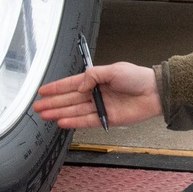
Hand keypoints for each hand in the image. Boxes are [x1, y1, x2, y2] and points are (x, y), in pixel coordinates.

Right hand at [33, 60, 161, 129]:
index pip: (71, 84)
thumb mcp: (113, 70)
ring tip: (45, 115)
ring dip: (60, 113)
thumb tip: (79, 85)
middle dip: (53, 102)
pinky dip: (74, 122)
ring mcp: (100, 106)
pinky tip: (62, 121)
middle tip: (38, 106)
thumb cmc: (138, 78)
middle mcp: (96, 93)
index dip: (56, 88)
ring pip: (75, 111)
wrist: (154, 92)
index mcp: (96, 79)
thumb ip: (93, 76)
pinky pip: (87, 121)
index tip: (42, 91)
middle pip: (70, 99)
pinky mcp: (107, 118)